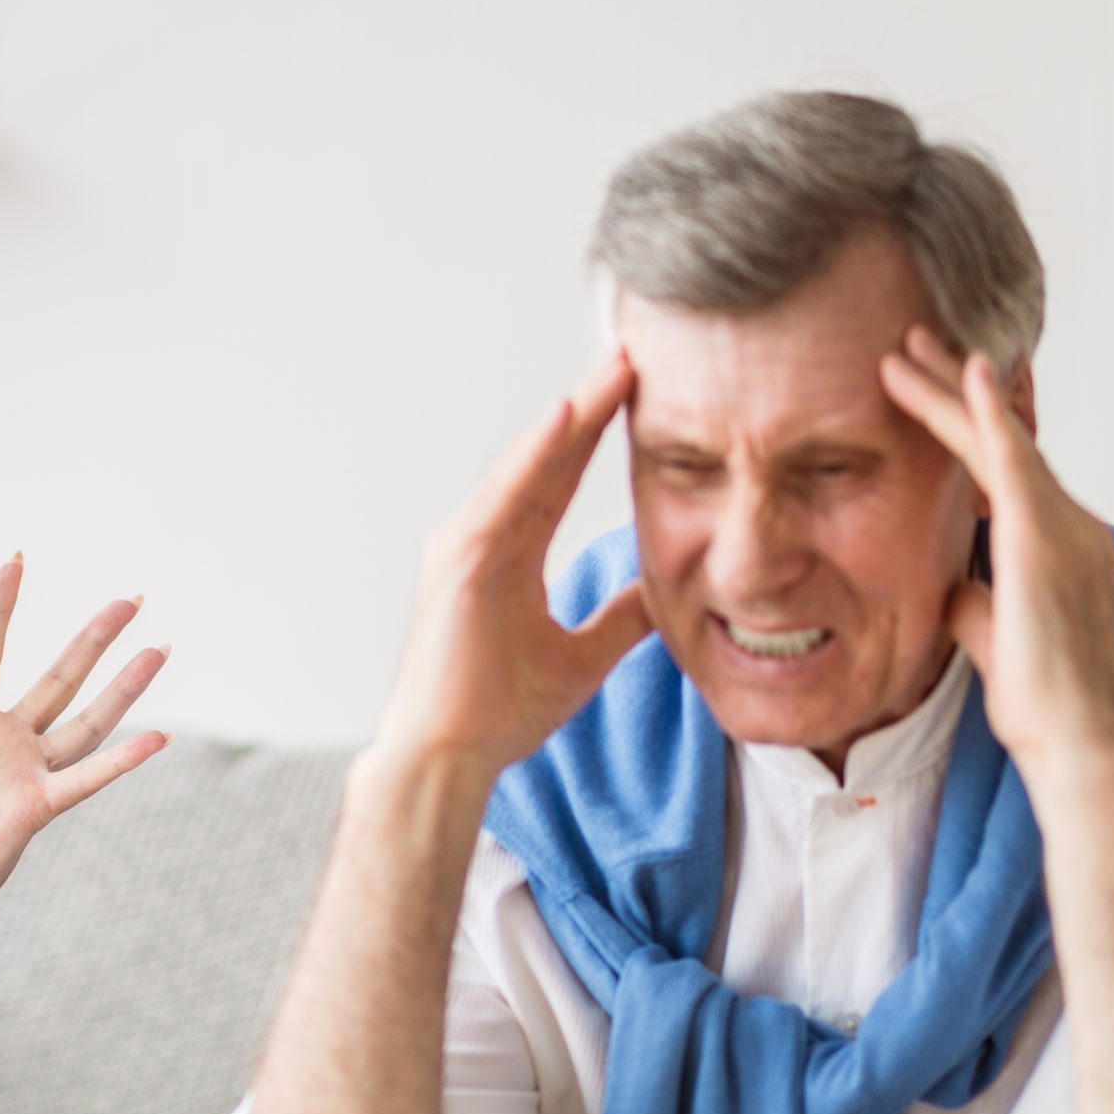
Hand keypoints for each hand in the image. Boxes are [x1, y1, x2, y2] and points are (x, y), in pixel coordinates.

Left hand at [0, 561, 168, 937]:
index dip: (1, 607)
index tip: (17, 561)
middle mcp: (8, 742)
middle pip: (61, 677)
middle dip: (95, 638)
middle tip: (130, 600)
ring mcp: (29, 772)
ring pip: (88, 719)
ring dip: (125, 686)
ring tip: (160, 648)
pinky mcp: (38, 805)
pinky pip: (86, 777)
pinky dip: (123, 760)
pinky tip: (157, 736)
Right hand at [374, 350, 654, 778]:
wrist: (449, 758)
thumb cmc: (496, 714)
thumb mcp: (581, 658)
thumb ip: (618, 620)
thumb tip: (664, 593)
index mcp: (508, 557)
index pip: (560, 480)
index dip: (597, 434)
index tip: (639, 390)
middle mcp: (483, 540)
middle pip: (546, 461)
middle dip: (590, 408)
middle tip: (633, 354)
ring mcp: (465, 548)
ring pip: (527, 468)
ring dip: (570, 417)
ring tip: (614, 371)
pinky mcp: (459, 565)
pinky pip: (504, 498)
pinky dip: (534, 457)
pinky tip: (566, 418)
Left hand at [880, 327, 1113, 789]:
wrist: (1076, 740)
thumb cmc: (1039, 704)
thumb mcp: (991, 637)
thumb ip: (973, 601)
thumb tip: (948, 585)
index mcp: (1060, 546)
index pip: (1006, 471)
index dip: (970, 428)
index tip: (937, 389)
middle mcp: (1071, 524)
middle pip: (1003, 440)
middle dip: (957, 389)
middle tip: (915, 343)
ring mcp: (1064, 526)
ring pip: (999, 438)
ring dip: (951, 389)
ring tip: (905, 348)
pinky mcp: (1044, 537)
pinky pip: (1012, 458)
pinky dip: (986, 411)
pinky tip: (964, 371)